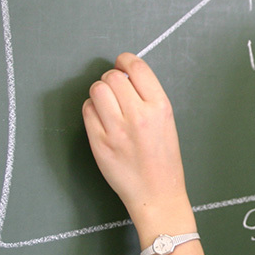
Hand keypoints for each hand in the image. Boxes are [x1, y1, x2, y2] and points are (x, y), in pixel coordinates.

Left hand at [82, 53, 188, 220]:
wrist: (157, 193)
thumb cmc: (164, 159)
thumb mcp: (167, 122)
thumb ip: (147, 97)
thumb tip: (124, 75)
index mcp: (160, 107)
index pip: (137, 68)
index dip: (125, 60)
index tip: (122, 64)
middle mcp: (139, 115)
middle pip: (113, 76)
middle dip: (112, 79)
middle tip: (116, 91)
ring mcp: (117, 129)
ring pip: (97, 89)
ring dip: (100, 92)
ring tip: (107, 104)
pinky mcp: (99, 142)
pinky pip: (87, 110)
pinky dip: (91, 109)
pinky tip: (102, 119)